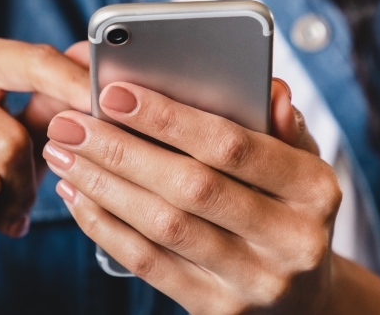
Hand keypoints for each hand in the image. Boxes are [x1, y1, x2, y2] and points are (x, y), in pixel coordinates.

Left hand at [43, 78, 341, 314]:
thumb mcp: (301, 163)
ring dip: (103, 186)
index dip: (169, 118)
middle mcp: (292, 240)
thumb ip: (280, 123)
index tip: (114, 93)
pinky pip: (150, 264)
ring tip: (63, 155)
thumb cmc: (289, 208)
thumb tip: (268, 87)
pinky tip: (79, 197)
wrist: (305, 300)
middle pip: (191, 187)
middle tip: (69, 124)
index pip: (234, 146)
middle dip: (121, 150)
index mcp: (315, 189)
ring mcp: (254, 282)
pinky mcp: (217, 310)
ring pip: (164, 228)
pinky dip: (106, 227)